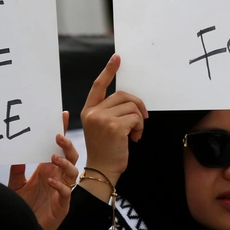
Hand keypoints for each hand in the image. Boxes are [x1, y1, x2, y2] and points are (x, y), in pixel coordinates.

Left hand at [10, 111, 80, 229]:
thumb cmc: (22, 208)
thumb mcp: (16, 186)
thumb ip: (17, 171)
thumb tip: (16, 154)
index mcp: (47, 170)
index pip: (57, 148)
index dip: (62, 133)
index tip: (62, 117)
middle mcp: (57, 177)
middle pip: (70, 156)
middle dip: (66, 145)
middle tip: (58, 137)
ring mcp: (62, 190)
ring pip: (73, 172)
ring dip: (65, 163)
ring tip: (53, 158)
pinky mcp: (62, 205)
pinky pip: (66, 192)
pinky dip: (60, 186)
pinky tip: (50, 182)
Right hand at [79, 55, 146, 195]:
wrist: (102, 171)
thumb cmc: (106, 150)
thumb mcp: (101, 127)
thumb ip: (110, 111)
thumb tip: (130, 100)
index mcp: (88, 111)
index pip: (98, 86)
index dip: (108, 70)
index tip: (117, 58)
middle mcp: (93, 112)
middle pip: (122, 95)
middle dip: (137, 105)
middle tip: (142, 119)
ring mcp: (102, 119)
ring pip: (132, 106)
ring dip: (139, 120)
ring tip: (135, 133)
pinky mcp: (114, 126)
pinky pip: (136, 117)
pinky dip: (140, 127)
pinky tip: (135, 138)